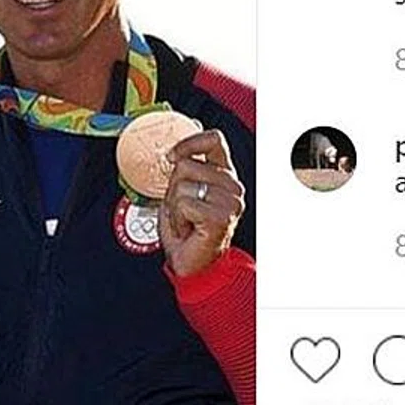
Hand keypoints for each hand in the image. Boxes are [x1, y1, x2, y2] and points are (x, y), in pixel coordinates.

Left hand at [160, 129, 246, 276]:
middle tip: (182, 209)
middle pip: (186, 165)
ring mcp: (230, 202)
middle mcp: (232, 186)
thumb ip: (183, 170)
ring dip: (174, 207)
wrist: (193, 264)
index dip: (189, 143)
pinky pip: (183, 204)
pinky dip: (177, 219)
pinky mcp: (221, 217)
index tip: (173, 157)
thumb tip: (174, 152)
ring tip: (186, 221)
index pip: (213, 140)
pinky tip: (188, 229)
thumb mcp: (182, 191)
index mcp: (224, 174)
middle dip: (172, 189)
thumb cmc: (187, 229)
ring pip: (181, 186)